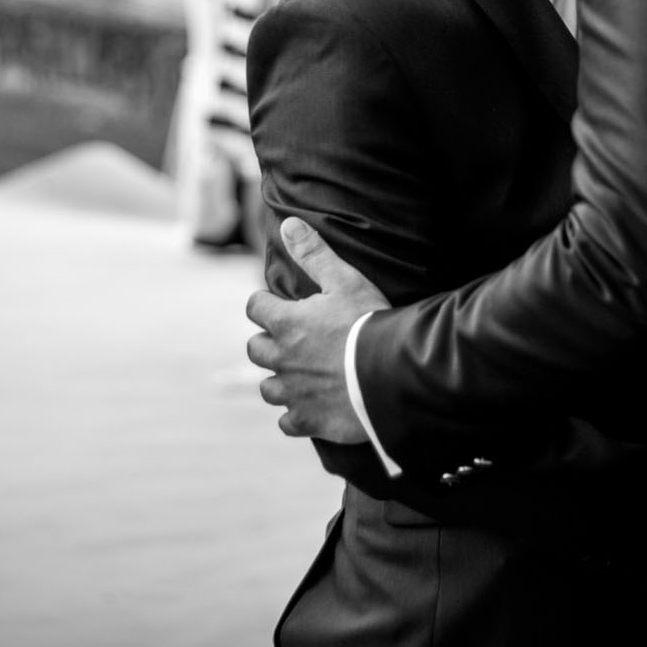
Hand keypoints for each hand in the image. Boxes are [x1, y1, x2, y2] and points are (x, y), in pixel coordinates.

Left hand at [245, 217, 389, 443]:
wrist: (391, 374)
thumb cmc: (369, 322)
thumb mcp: (344, 280)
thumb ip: (314, 254)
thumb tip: (288, 224)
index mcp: (286, 323)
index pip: (255, 308)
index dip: (264, 303)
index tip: (276, 303)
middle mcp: (281, 359)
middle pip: (255, 350)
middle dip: (266, 342)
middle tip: (287, 339)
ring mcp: (293, 392)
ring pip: (267, 388)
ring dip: (277, 380)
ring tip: (295, 375)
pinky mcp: (308, 420)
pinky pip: (287, 422)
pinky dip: (294, 415)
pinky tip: (307, 409)